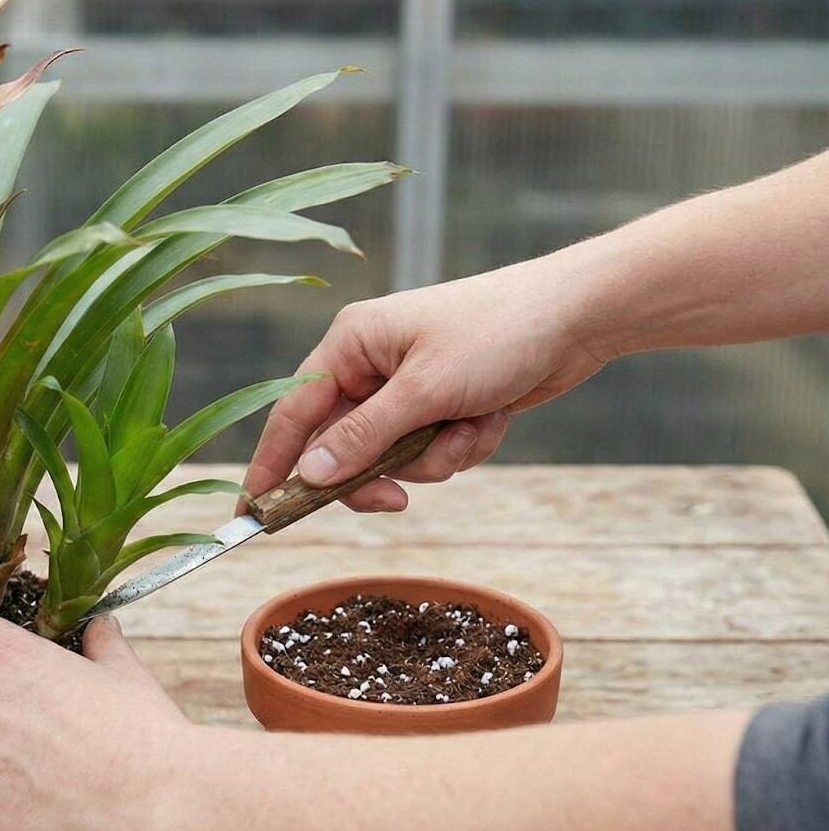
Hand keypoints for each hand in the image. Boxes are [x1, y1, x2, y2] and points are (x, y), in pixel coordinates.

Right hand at [244, 258, 607, 510]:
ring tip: (471, 425)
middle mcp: (370, 365)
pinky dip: (462, 446)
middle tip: (398, 501)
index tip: (250, 513)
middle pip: (343, 447)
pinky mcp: (442, 405)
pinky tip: (492, 417)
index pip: (292, 413)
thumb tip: (310, 474)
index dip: (271, 464)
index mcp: (350, 344)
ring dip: (435, 456)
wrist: (580, 317)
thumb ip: (363, 437)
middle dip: (381, 471)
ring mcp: (407, 388)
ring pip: (393, 458)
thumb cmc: (498, 334)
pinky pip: (431, 452)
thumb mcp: (424, 391)